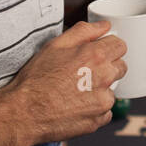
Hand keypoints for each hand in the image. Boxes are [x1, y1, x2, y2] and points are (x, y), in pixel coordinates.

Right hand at [0, 20, 127, 145]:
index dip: (109, 47)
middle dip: (108, 67)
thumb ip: (83, 31)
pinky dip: (94, 110)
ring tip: (75, 92)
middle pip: (121, 67)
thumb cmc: (36, 79)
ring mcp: (103, 101)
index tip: (99, 52)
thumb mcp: (55, 45)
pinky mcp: (99, 120)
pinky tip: (75, 107)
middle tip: (85, 72)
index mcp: (95, 56)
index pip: (120, 45)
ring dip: (100, 90)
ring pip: (112, 90)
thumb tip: (104, 25)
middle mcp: (104, 77)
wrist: (24, 113)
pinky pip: (105, 112)